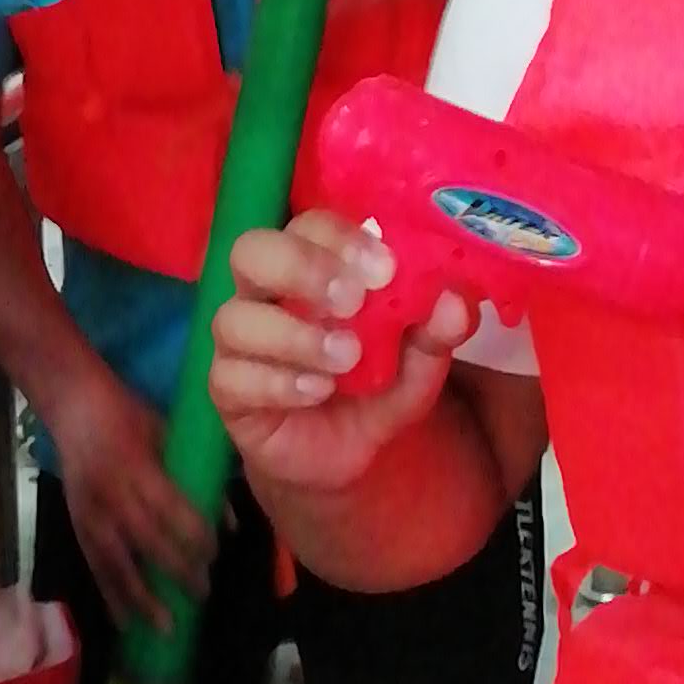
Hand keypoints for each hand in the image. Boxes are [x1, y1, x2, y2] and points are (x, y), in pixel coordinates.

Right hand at [52, 364, 213, 624]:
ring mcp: (90, 513)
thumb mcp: (168, 432)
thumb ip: (197, 474)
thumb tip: (229, 520)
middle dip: (176, 572)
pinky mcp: (76, 524)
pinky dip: (110, 596)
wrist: (74, 406)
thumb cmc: (129, 414)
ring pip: (116, 563)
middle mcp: (111, 494)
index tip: (215, 554)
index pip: (169, 509)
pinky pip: (94, 566)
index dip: (192, 536)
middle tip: (202, 593)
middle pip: (145, 542)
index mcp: (136, 467)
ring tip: (167, 628)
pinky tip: (125, 623)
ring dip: (142, 598)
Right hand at [210, 215, 473, 503]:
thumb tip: (456, 301)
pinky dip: (279, 381)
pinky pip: (231, 376)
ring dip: (295, 335)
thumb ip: (436, 335)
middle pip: (251, 251)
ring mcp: (239, 342)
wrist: (345, 459)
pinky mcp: (227, 390)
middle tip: (353, 300)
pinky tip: (318, 391)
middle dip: (301, 268)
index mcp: (310, 268)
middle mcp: (265, 294)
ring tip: (346, 357)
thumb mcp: (416, 367)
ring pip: (234, 318)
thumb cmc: (373, 390)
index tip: (385, 269)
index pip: (308, 225)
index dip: (341, 238)